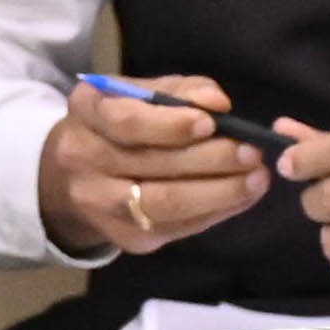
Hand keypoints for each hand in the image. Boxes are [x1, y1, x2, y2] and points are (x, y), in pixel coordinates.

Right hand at [35, 74, 258, 256]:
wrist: (74, 177)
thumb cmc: (119, 122)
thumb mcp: (140, 93)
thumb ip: (180, 91)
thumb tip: (217, 103)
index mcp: (87, 113)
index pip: (127, 122)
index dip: (171, 125)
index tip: (211, 123)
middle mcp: (84, 161)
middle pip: (151, 167)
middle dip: (210, 160)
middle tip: (251, 153)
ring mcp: (102, 205)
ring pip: (166, 204)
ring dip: (220, 193)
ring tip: (256, 179)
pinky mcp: (126, 238)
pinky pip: (178, 227)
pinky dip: (216, 212)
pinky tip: (242, 197)